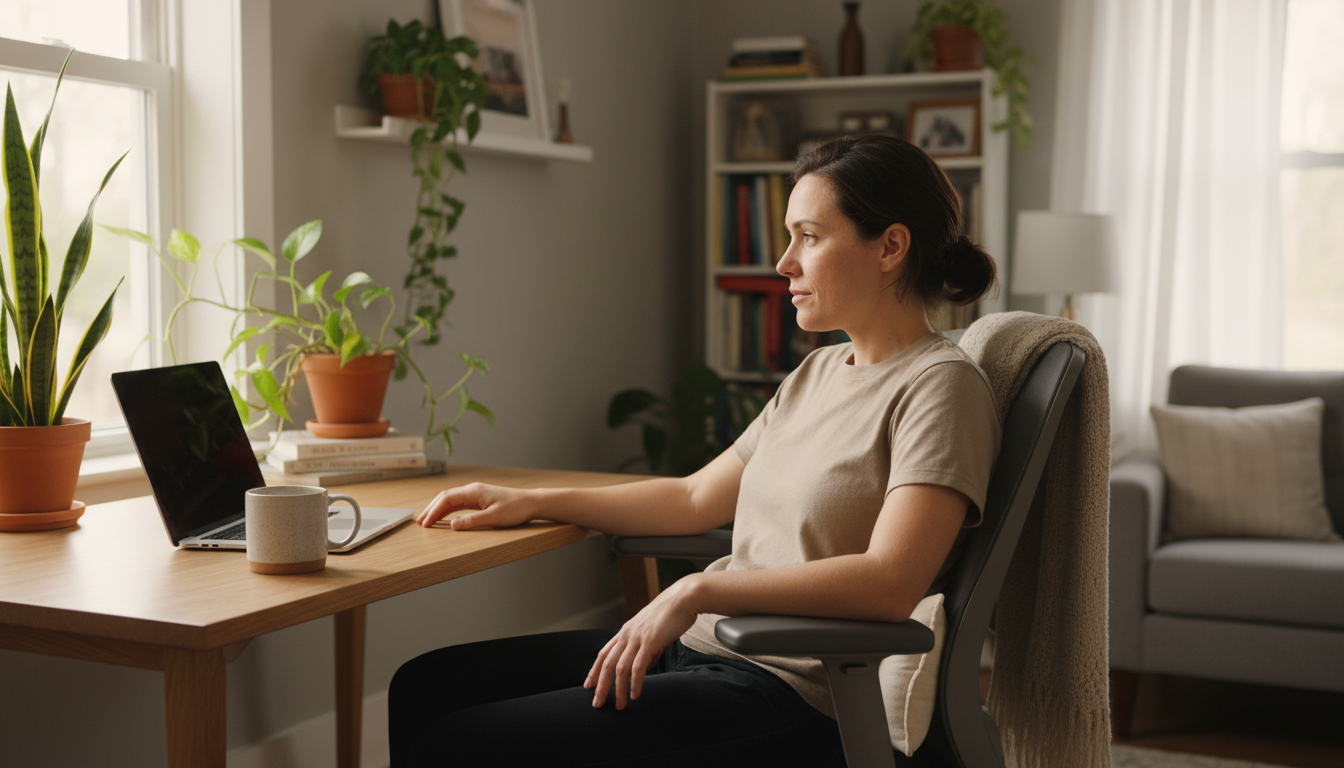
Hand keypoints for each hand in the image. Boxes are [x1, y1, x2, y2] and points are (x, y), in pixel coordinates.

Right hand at [416, 483, 538, 528]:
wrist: (530, 502)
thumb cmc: (515, 509)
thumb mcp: (494, 518)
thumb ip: (472, 521)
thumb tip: (452, 525)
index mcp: (474, 492)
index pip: (446, 498)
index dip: (434, 511)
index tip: (425, 523)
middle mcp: (472, 490)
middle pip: (445, 497)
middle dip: (431, 509)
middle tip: (420, 522)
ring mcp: (475, 494)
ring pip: (450, 499)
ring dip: (438, 509)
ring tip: (427, 520)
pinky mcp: (479, 499)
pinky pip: (458, 503)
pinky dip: (448, 510)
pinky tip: (443, 517)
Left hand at [584, 574, 702, 709]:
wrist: (683, 599)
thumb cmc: (670, 615)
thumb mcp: (651, 633)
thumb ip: (644, 651)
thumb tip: (641, 670)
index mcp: (625, 632)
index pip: (603, 654)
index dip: (594, 671)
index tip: (589, 685)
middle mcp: (627, 635)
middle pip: (607, 664)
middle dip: (600, 686)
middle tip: (597, 703)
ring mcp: (637, 638)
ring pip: (620, 668)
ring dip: (618, 689)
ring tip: (619, 705)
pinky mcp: (650, 641)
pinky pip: (638, 666)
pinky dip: (635, 683)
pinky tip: (635, 694)